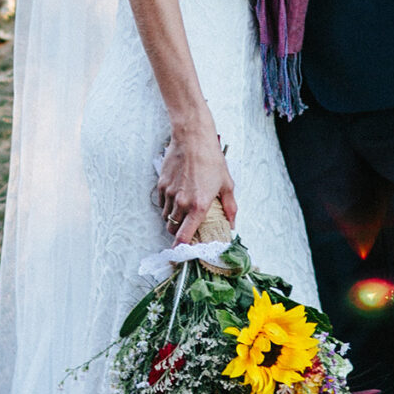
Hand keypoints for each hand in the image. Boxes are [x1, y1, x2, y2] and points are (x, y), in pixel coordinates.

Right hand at [155, 116, 236, 246]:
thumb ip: (230, 207)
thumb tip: (232, 224)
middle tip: (185, 229)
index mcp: (198, 206)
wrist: (193, 139)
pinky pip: (161, 203)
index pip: (184, 236)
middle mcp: (181, 203)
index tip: (181, 254)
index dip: (181, 248)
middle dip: (177, 233)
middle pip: (172, 229)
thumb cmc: (212, 160)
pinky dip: (167, 205)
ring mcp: (169, 194)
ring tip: (183, 210)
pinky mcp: (161, 185)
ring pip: (165, 217)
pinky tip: (177, 196)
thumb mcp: (227, 184)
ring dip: (172, 218)